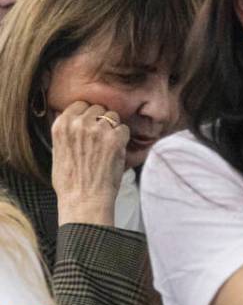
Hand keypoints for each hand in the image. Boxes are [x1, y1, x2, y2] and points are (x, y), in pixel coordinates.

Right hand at [50, 101, 128, 225]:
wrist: (84, 199)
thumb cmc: (70, 182)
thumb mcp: (57, 151)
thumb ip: (65, 133)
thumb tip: (68, 117)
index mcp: (61, 125)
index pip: (79, 105)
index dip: (87, 115)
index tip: (90, 126)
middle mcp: (78, 124)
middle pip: (97, 108)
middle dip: (101, 120)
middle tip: (102, 137)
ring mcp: (97, 130)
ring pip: (112, 115)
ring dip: (113, 127)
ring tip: (109, 145)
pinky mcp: (114, 139)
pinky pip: (124, 129)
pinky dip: (123, 139)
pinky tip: (117, 151)